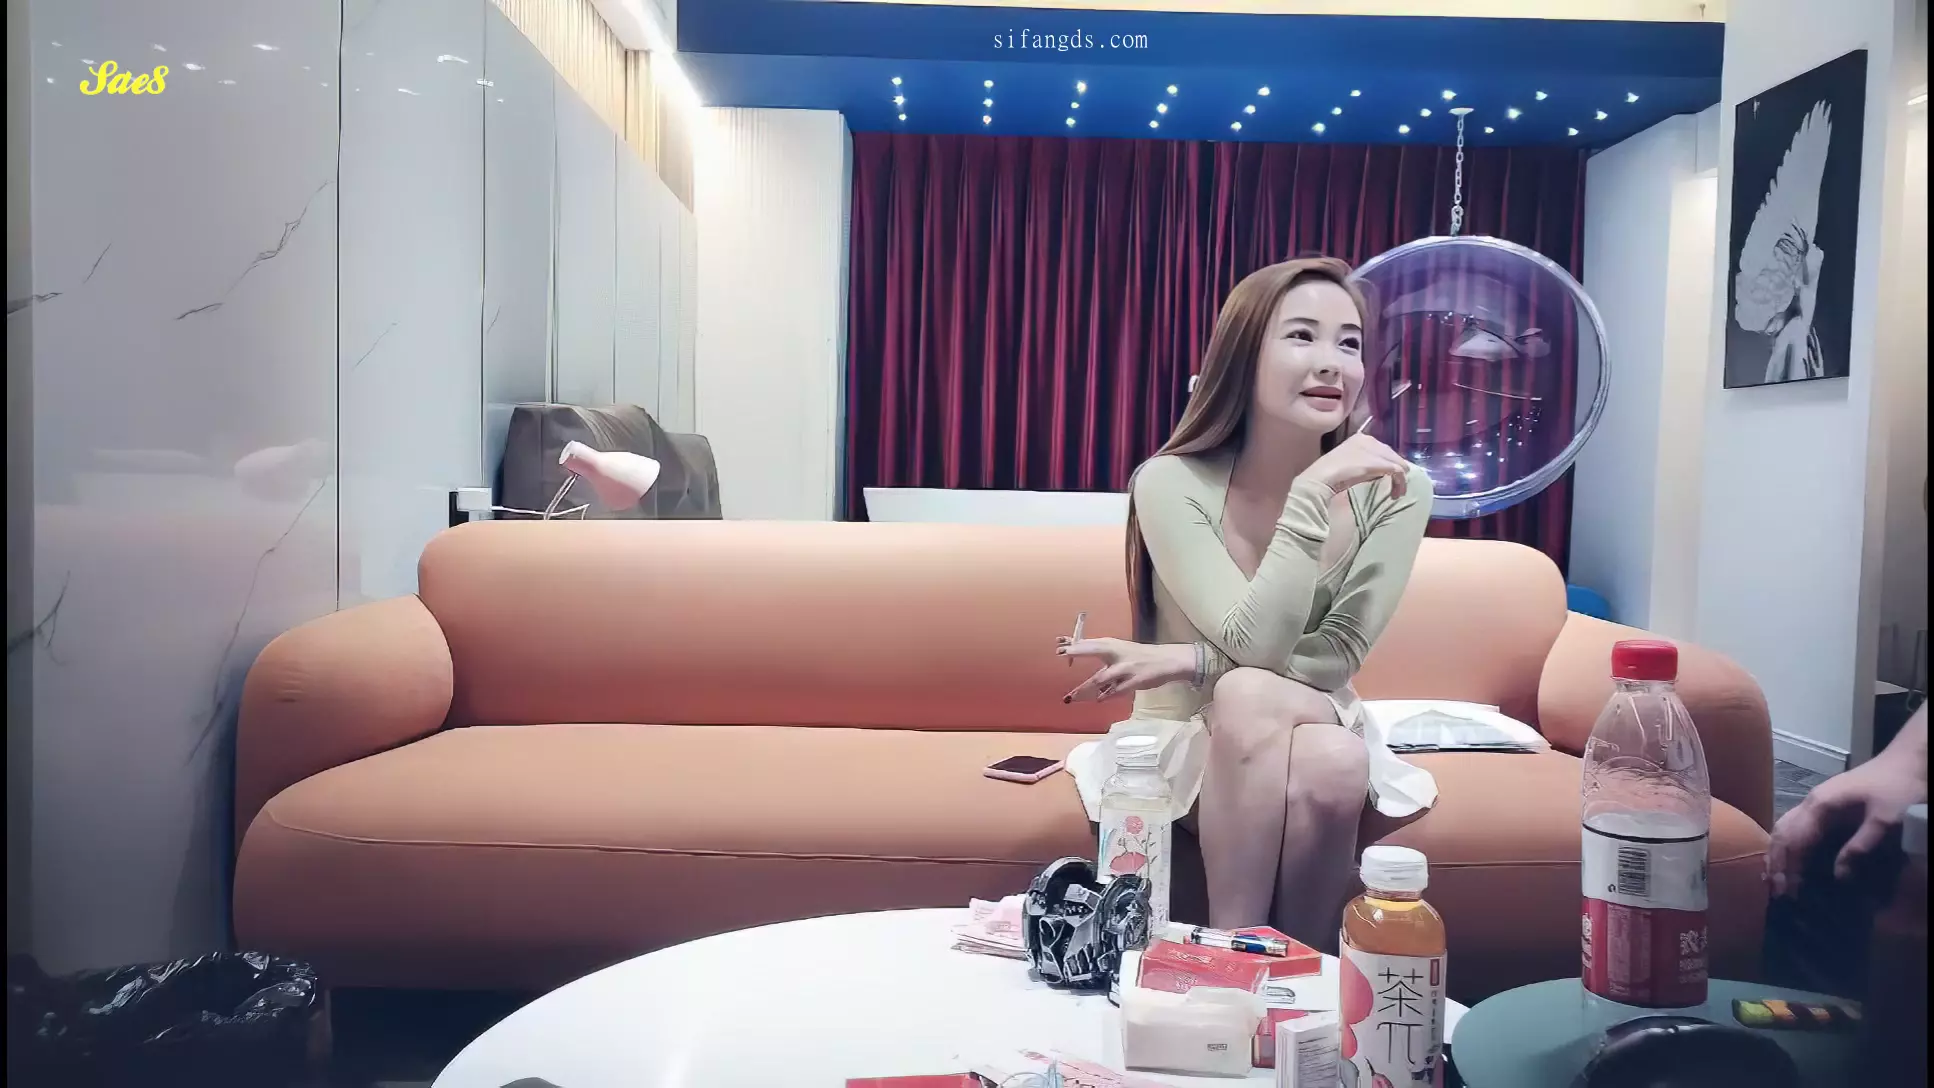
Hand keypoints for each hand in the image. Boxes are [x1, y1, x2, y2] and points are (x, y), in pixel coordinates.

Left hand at [1055, 638, 1194, 702]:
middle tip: (1061, 653)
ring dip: (1085, 688)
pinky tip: (1098, 699)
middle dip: (1077, 651)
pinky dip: (1106, 696)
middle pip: (1093, 650)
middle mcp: (1117, 654)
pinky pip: (1116, 691)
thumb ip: (1098, 652)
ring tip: (1070, 697)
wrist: (1165, 661)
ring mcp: (1125, 668)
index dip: (1073, 643)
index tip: (1057, 642)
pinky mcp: (1134, 681)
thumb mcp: (1118, 650)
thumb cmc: (1137, 656)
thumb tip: (1071, 647)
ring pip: (1101, 678)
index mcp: (1112, 645)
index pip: (1089, 641)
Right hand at [1300, 433, 1414, 498]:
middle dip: (1397, 471)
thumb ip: (1363, 462)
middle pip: (1392, 455)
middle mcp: (1369, 440)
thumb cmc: (1329, 475)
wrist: (1320, 479)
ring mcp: (1374, 450)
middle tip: (1397, 487)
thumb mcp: (1348, 464)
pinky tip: (1396, 493)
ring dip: (1400, 480)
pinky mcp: (1378, 462)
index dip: (1388, 463)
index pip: (1382, 449)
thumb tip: (1379, 472)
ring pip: (1398, 462)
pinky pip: (1397, 471)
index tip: (1389, 478)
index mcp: (1359, 438)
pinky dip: (1399, 483)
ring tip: (1398, 492)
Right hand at [1766, 752, 1926, 896]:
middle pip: (1782, 833)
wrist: (1910, 762)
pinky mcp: (1826, 805)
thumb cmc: (1898, 788)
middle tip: (1779, 891)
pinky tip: (1795, 859)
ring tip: (1780, 879)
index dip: (1788, 867)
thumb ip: (1860, 847)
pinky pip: (1799, 826)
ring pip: (1786, 828)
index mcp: (1820, 805)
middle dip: (1777, 862)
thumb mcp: (1885, 821)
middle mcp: (1811, 802)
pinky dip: (1791, 845)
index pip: (1792, 840)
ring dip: (1780, 853)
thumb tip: (1838, 876)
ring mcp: (1817, 801)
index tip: (1787, 892)